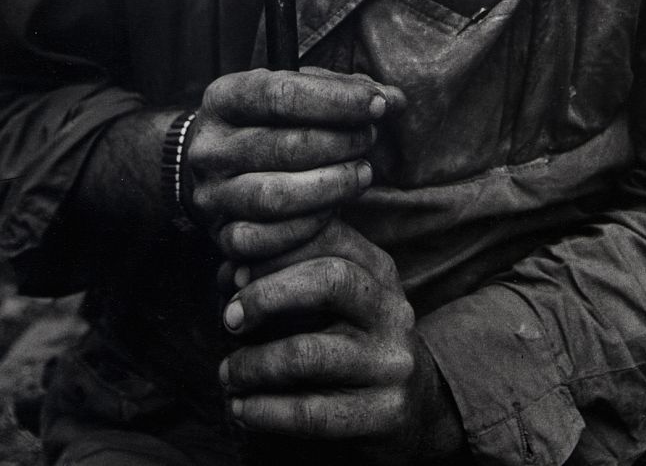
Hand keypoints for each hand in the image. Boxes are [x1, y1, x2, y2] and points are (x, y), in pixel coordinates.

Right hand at [185, 67, 404, 260]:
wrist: (218, 169)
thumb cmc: (269, 123)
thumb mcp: (295, 94)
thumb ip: (343, 91)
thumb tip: (394, 99)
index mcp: (223, 99)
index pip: (281, 94)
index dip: (337, 99)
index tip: (379, 103)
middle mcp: (210, 147)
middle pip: (285, 147)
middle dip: (341, 142)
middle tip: (370, 137)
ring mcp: (212, 194)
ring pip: (275, 197)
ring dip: (332, 186)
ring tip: (363, 173)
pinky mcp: (221, 235)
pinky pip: (266, 240)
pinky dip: (308, 227)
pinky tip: (334, 210)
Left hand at [219, 218, 464, 461]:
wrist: (415, 402)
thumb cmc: (352, 338)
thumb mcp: (336, 295)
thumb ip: (290, 271)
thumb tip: (231, 270)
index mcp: (379, 269)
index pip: (328, 237)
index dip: (274, 249)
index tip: (233, 270)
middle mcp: (392, 309)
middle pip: (328, 280)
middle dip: (267, 295)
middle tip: (228, 318)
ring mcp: (392, 362)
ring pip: (308, 352)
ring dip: (253, 364)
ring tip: (227, 373)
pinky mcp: (386, 412)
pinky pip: (311, 412)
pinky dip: (264, 411)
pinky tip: (241, 409)